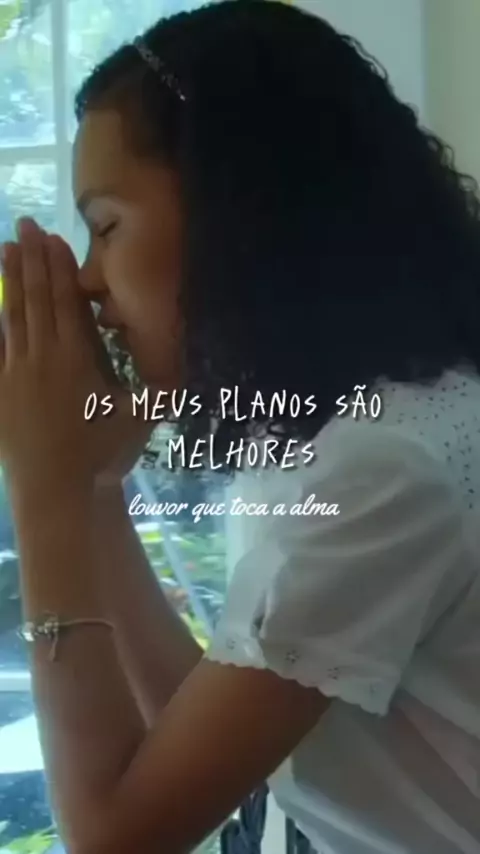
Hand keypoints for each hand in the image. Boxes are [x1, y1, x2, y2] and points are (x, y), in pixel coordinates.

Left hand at [0, 218, 151, 499]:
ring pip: (12, 316)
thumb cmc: (103, 457)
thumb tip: (186, 366)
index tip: (50, 238)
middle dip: (30, 259)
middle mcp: (42, 357)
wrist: (58, 492)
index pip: (64, 301)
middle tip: (23, 225)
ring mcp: (15, 373)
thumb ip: (158, 390)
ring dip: (10, 281)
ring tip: (4, 249)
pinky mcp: (0, 393)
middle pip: (35, 298)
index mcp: (76, 358)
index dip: (57, 267)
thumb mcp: (139, 420)